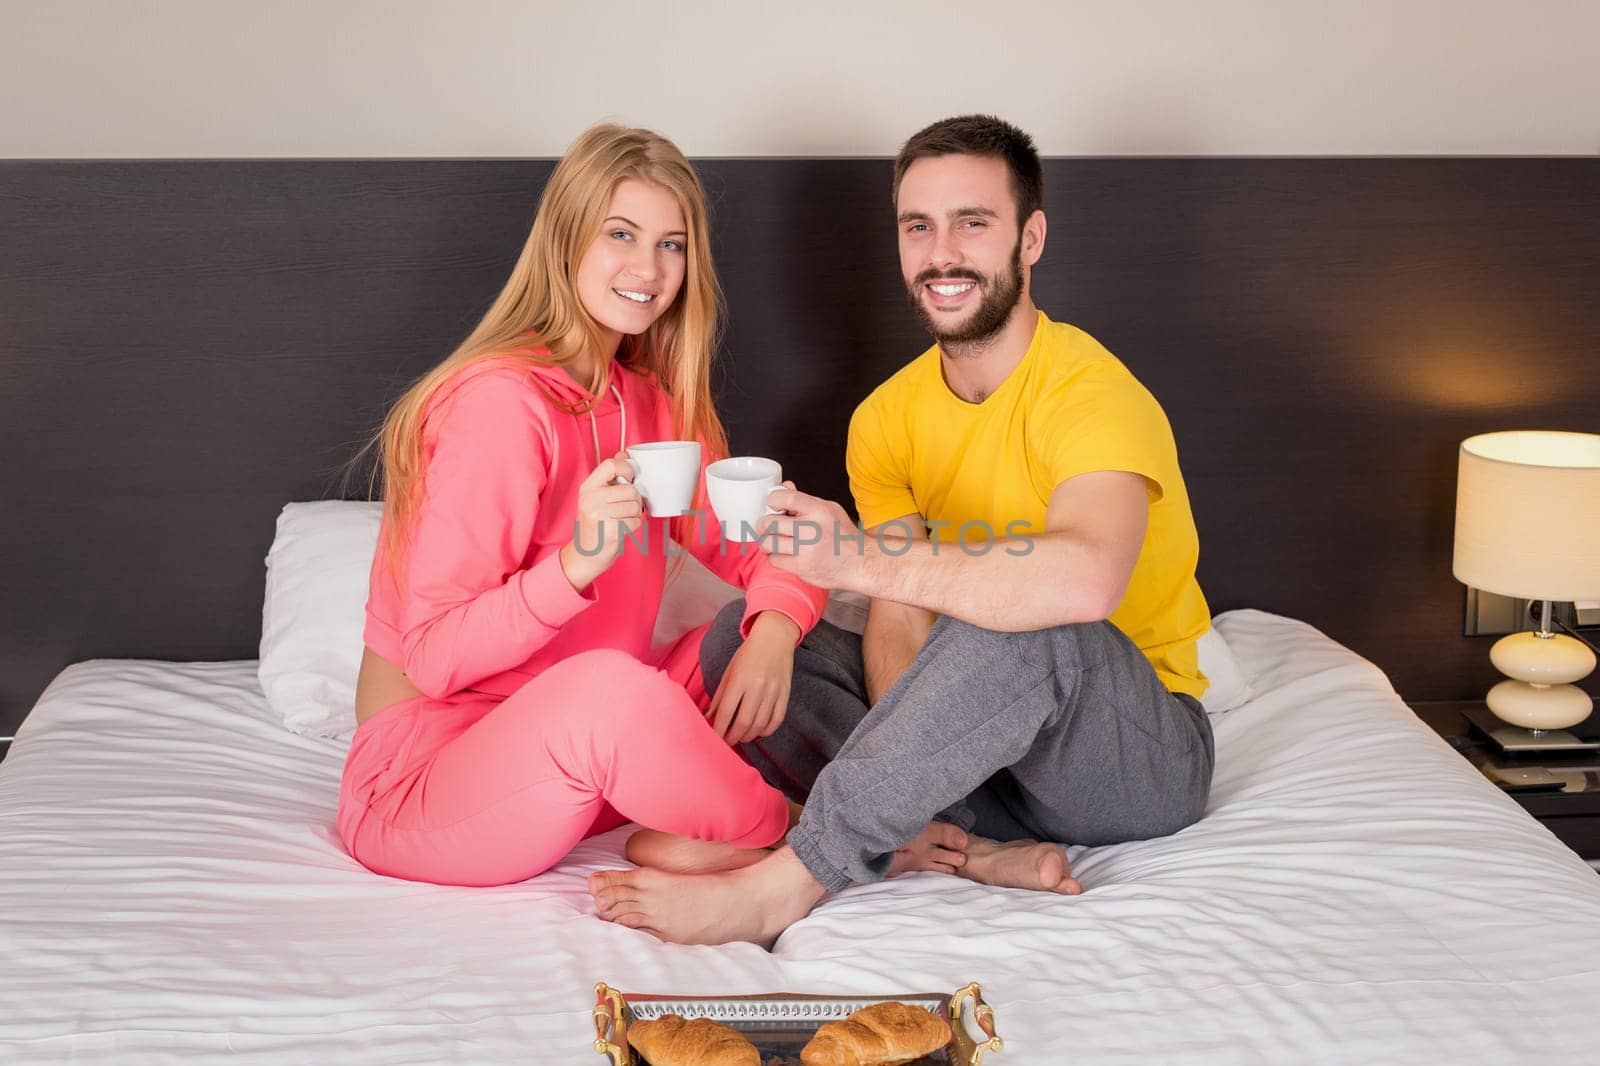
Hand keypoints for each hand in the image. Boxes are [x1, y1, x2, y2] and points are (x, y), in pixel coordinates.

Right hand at [559, 452, 641, 590]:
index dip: (627, 469)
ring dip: (634, 515)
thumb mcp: (596, 497)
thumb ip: (610, 476)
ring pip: (635, 506)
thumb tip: (624, 453)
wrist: (585, 556)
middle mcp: (591, 499)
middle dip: (634, 500)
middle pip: (630, 489)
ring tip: (620, 520)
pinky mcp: (611, 531)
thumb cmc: (595, 525)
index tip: (631, 477)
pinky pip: (635, 522)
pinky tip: (621, 530)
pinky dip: (633, 527)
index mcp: (588, 487)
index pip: (611, 465)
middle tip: (624, 509)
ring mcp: (600, 515)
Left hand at [707, 611, 799, 744]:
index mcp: (739, 680)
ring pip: (760, 725)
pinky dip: (766, 731)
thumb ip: (720, 696)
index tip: (714, 739)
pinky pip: (776, 720)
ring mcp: (773, 692)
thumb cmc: (748, 655)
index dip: (718, 730)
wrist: (774, 638)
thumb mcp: (729, 672)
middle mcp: (757, 687)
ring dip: (748, 736)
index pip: (726, 713)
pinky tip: (757, 731)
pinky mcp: (785, 694)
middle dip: (732, 738)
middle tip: (726, 742)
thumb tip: (709, 718)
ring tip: (740, 737)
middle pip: (743, 723)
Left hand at [756, 484, 863, 590]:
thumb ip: (805, 500)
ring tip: (773, 542)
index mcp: (819, 510)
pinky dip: (776, 558)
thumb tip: (784, 486)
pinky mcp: (802, 568)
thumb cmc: (843, 535)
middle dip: (763, 525)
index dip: (772, 500)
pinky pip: (775, 561)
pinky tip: (785, 555)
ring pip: (768, 543)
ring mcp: (806, 550)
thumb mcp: (829, 510)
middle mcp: (812, 529)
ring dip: (767, 542)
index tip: (772, 505)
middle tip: (767, 527)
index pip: (785, 498)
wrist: (861, 563)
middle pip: (769, 522)